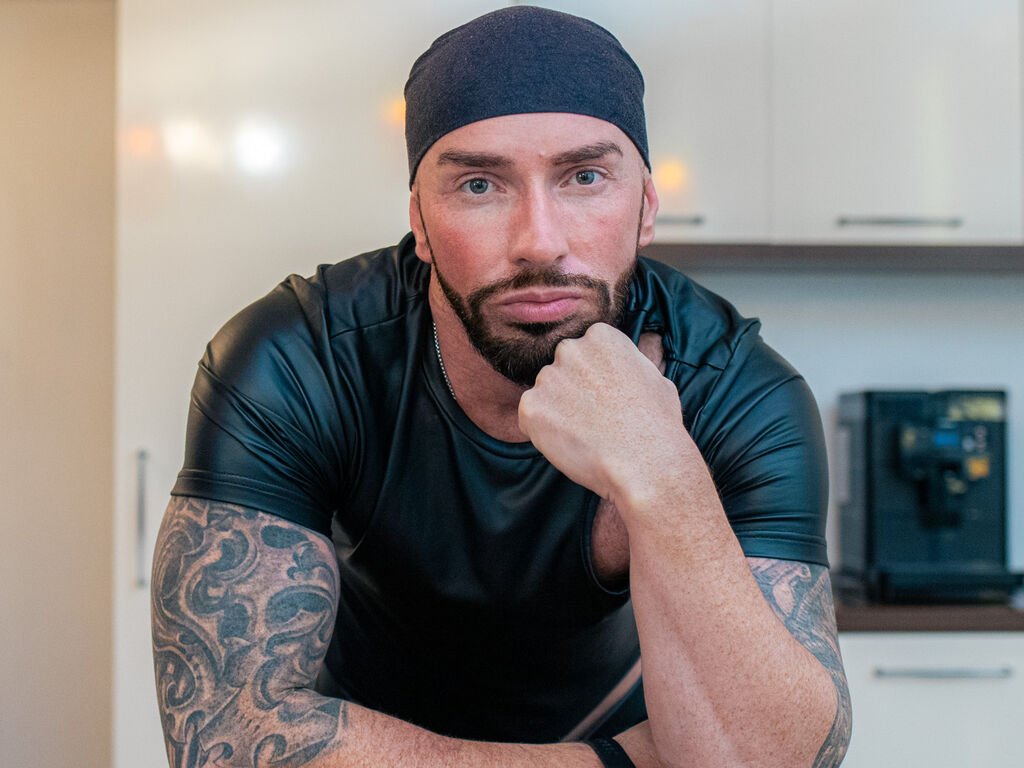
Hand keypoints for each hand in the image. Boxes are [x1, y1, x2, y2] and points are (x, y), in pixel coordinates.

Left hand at [518, 323, 691, 511]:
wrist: (644, 462)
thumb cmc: (657, 425)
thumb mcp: (654, 377)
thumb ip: (627, 364)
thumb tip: (623, 365)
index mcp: (600, 336)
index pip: (585, 351)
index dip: (594, 378)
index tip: (606, 396)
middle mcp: (570, 350)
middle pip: (562, 369)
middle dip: (572, 389)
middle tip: (593, 417)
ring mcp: (548, 378)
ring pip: (546, 394)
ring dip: (558, 411)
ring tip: (585, 434)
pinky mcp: (531, 407)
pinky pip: (530, 417)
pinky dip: (543, 431)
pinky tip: (570, 443)